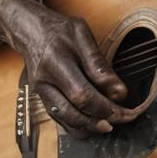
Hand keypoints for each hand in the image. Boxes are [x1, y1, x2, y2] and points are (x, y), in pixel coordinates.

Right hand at [0, 0, 141, 138]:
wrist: (31, 31)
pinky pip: (60, 119)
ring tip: (112, 123)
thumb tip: (119, 92)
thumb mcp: (82, 35)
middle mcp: (44, 82)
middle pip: (73, 113)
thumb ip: (100, 64)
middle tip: (124, 118)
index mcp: (55, 62)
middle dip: (101, 120)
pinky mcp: (42, 99)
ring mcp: (41, 93)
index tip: (125, 106)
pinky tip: (95, 123)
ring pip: (66, 121)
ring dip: (91, 127)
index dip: (104, 106)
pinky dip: (79, 126)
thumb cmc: (60, 30)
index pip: (81, 94)